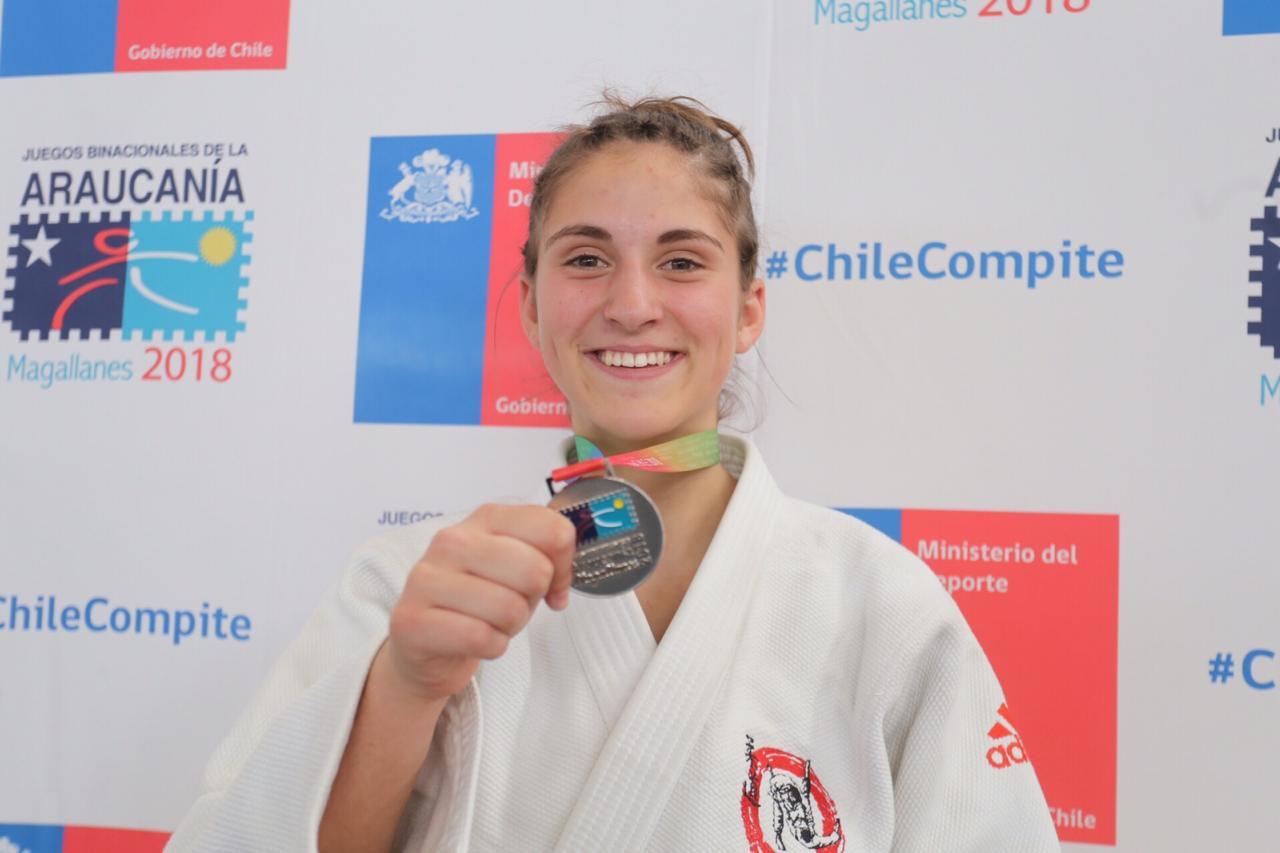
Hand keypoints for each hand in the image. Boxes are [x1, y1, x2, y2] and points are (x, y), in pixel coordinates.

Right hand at [383, 504, 575, 702]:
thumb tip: (561, 583)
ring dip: (510, 627)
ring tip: (490, 622)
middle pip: (535, 570)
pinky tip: (474, 640)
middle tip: (512, 604)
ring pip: (509, 608)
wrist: (424, 641)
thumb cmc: (478, 601)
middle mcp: (453, 540)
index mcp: (485, 519)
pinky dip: (490, 647)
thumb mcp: (517, 569)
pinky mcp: (411, 619)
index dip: (563, 565)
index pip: (551, 529)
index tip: (552, 582)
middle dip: (533, 599)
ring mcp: (428, 578)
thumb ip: (548, 559)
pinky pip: (480, 638)